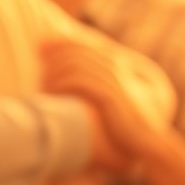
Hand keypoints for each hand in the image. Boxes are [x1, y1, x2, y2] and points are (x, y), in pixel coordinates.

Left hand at [42, 40, 168, 167]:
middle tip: (36, 54)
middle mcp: (116, 70)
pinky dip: (63, 82)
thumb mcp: (111, 102)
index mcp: (117, 67)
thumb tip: (71, 81)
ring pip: (77, 65)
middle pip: (79, 51)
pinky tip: (52, 90)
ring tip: (42, 78)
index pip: (85, 46)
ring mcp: (114, 82)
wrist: (147, 141)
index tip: (40, 45)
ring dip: (56, 69)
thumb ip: (96, 87)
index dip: (62, 43)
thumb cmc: (125, 125)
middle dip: (55, 51)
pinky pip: (81, 81)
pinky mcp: (110, 95)